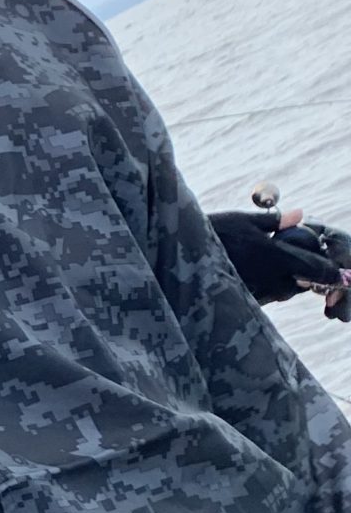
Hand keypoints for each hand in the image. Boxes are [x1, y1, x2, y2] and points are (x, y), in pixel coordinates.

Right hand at [211, 209, 350, 314]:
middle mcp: (266, 276)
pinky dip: (269, 289)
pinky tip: (259, 276)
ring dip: (288, 283)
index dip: (330, 272)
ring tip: (280, 269)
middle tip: (309, 269)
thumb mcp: (243, 220)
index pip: (312, 266)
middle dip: (307, 277)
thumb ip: (274, 222)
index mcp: (272, 254)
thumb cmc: (211, 231)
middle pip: (300, 283)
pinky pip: (263, 297)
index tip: (343, 275)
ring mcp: (253, 290)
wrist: (177, 253)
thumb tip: (300, 214)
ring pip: (283, 292)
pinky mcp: (239, 298)